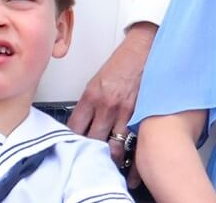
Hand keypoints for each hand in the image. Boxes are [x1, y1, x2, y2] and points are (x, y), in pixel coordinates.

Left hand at [69, 22, 156, 180]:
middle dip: (90, 154)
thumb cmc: (122, 63)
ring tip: (109, 167)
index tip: (72, 150)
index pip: (75, 128)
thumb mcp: (97, 81)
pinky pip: (133, 141)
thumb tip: (83, 126)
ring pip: (113, 147)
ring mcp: (124, 111)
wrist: (143, 47)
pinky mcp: (141, 113)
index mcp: (91, 96)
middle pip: (92, 141)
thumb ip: (90, 104)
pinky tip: (129, 165)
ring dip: (111, 158)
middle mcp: (106, 105)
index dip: (72, 142)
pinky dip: (131, 155)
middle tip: (89, 164)